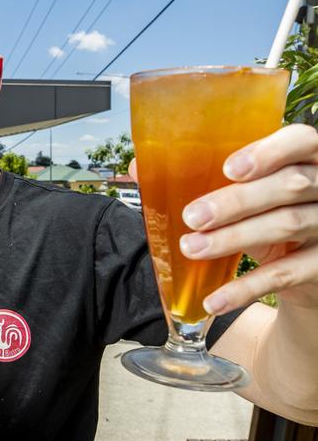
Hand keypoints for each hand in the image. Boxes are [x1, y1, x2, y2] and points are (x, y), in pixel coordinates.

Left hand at [142, 123, 317, 313]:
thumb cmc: (267, 217)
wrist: (304, 271)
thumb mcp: (244, 196)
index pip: (302, 140)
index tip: (228, 168)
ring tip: (191, 248)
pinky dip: (245, 288)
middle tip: (191, 216)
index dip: (269, 151)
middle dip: (237, 200)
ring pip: (287, 224)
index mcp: (307, 159)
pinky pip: (285, 275)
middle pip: (291, 185)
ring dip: (233, 238)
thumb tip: (139, 168)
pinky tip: (214, 300)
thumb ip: (201, 179)